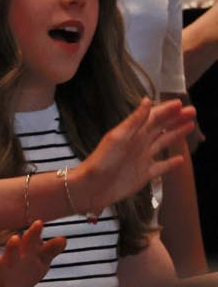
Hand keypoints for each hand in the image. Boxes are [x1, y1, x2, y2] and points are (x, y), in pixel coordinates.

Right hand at [0, 220, 65, 286]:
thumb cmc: (25, 270)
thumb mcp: (39, 260)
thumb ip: (50, 250)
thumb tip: (64, 239)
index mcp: (24, 254)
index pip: (29, 242)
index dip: (34, 234)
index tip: (40, 223)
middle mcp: (11, 261)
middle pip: (12, 253)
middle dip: (14, 247)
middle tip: (15, 238)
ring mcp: (3, 274)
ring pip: (0, 269)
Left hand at [75, 98, 195, 213]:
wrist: (93, 186)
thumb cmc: (102, 160)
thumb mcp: (118, 136)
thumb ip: (134, 120)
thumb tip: (146, 100)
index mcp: (133, 133)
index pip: (153, 117)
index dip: (166, 110)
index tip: (180, 103)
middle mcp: (139, 143)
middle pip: (161, 127)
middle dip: (176, 119)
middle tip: (192, 111)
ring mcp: (143, 158)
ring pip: (164, 143)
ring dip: (177, 134)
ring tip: (190, 125)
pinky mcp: (145, 174)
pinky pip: (162, 166)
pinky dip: (172, 163)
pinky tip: (181, 159)